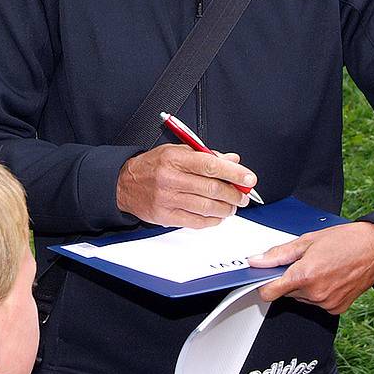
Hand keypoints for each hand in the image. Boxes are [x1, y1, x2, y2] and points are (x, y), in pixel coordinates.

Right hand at [116, 144, 255, 227]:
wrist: (124, 184)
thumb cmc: (153, 166)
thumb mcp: (177, 151)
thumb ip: (206, 155)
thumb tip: (232, 161)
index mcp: (174, 158)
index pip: (210, 165)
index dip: (233, 173)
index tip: (248, 178)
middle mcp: (170, 178)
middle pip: (211, 188)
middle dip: (234, 193)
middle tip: (243, 195)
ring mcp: (167, 199)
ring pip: (206, 207)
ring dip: (225, 209)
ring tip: (232, 206)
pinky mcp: (165, 216)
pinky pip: (195, 221)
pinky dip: (212, 220)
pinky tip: (217, 216)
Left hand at [248, 222, 373, 314]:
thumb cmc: (345, 240)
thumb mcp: (306, 240)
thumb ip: (278, 254)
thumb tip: (256, 260)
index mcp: (305, 275)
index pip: (269, 292)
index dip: (262, 283)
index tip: (263, 275)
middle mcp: (315, 294)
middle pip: (285, 292)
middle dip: (287, 278)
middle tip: (301, 261)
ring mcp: (327, 303)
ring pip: (300, 297)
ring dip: (302, 285)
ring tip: (318, 266)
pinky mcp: (337, 309)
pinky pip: (316, 302)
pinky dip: (316, 291)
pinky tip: (328, 276)